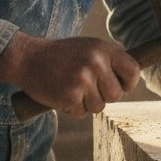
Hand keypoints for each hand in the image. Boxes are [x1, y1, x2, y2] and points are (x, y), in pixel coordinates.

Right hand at [0, 32, 140, 117]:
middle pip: (116, 95)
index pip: (133, 71)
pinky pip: (81, 112)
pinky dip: (71, 108)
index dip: (128, 83)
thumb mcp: (89, 47)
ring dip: (86, 103)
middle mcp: (96, 62)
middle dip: (104, 96)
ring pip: (99, 106)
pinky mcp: (69, 95)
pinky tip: (61, 94)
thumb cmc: (61, 55)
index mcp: (103, 49)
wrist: (27, 57)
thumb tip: (133, 78)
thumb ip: (109, 60)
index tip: (120, 86)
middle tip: (87, 87)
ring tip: (72, 88)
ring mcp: (82, 79)